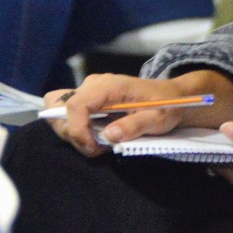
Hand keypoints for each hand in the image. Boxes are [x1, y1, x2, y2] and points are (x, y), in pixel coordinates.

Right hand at [45, 73, 193, 157]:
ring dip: (74, 133)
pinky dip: (77, 129)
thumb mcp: (158, 118)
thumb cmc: (167, 105)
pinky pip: (70, 114)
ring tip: (99, 143)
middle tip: (96, 147)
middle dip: (71, 133)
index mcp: (110, 85)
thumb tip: (109, 135)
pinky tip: (97, 136)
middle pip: (59, 108)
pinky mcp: (90, 100)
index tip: (94, 148)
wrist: (173, 97)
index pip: (75, 105)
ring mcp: (90, 91)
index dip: (77, 130)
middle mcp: (95, 84)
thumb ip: (135, 126)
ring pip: (60, 112)